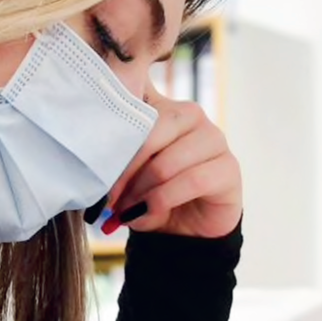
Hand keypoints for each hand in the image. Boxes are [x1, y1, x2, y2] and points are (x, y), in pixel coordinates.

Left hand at [106, 90, 241, 237]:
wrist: (182, 231)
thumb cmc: (149, 195)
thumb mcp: (126, 175)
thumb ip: (115, 161)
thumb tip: (93, 166)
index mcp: (162, 106)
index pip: (139, 88)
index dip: (114, 116)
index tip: (92, 150)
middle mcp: (191, 115)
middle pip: (152, 128)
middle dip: (125, 168)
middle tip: (107, 196)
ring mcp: (214, 139)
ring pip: (169, 160)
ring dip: (143, 190)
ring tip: (127, 209)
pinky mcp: (229, 168)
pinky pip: (192, 180)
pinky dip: (164, 200)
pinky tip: (150, 212)